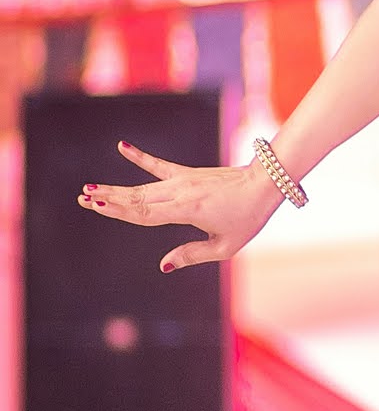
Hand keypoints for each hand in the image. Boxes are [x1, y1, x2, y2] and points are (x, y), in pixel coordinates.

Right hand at [78, 142, 283, 272]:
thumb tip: (162, 264)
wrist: (265, 184)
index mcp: (187, 211)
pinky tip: (122, 146)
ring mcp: (182, 181)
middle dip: (109, 199)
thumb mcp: (225, 246)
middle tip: (82, 198)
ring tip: (91, 188)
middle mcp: (180, 193)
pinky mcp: (188, 173)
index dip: (118, 211)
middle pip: (137, 198)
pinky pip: (160, 165)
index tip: (95, 206)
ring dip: (117, 187)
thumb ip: (192, 255)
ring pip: (143, 185)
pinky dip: (140, 157)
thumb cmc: (248, 218)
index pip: (145, 214)